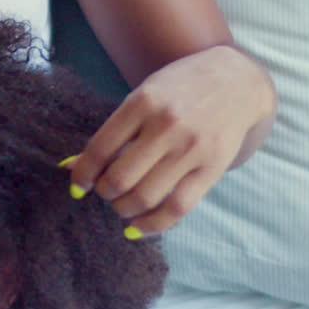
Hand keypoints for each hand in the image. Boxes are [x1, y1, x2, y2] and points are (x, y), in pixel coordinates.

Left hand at [66, 45, 274, 234]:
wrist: (238, 81)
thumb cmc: (179, 90)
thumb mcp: (143, 96)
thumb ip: (113, 131)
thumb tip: (69, 167)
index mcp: (143, 103)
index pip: (100, 149)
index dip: (82, 175)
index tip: (77, 186)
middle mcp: (167, 126)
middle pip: (119, 179)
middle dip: (104, 193)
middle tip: (104, 192)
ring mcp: (192, 149)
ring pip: (145, 197)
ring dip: (123, 210)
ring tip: (121, 205)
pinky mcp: (212, 169)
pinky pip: (177, 208)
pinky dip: (152, 225)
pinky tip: (137, 228)